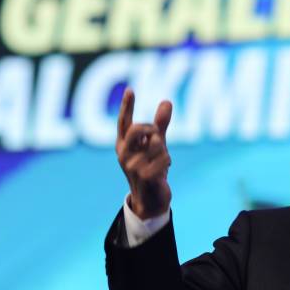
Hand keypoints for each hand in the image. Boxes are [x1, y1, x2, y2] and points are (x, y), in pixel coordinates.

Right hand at [116, 88, 172, 219]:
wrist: (150, 200)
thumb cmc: (151, 169)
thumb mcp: (155, 145)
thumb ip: (160, 124)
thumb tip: (167, 101)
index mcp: (123, 145)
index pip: (123, 122)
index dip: (126, 106)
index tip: (130, 90)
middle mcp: (123, 154)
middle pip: (137, 129)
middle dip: (152, 128)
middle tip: (157, 135)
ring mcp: (132, 166)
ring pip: (156, 143)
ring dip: (163, 150)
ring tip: (160, 161)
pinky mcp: (144, 176)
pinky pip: (164, 157)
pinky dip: (167, 161)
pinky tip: (163, 170)